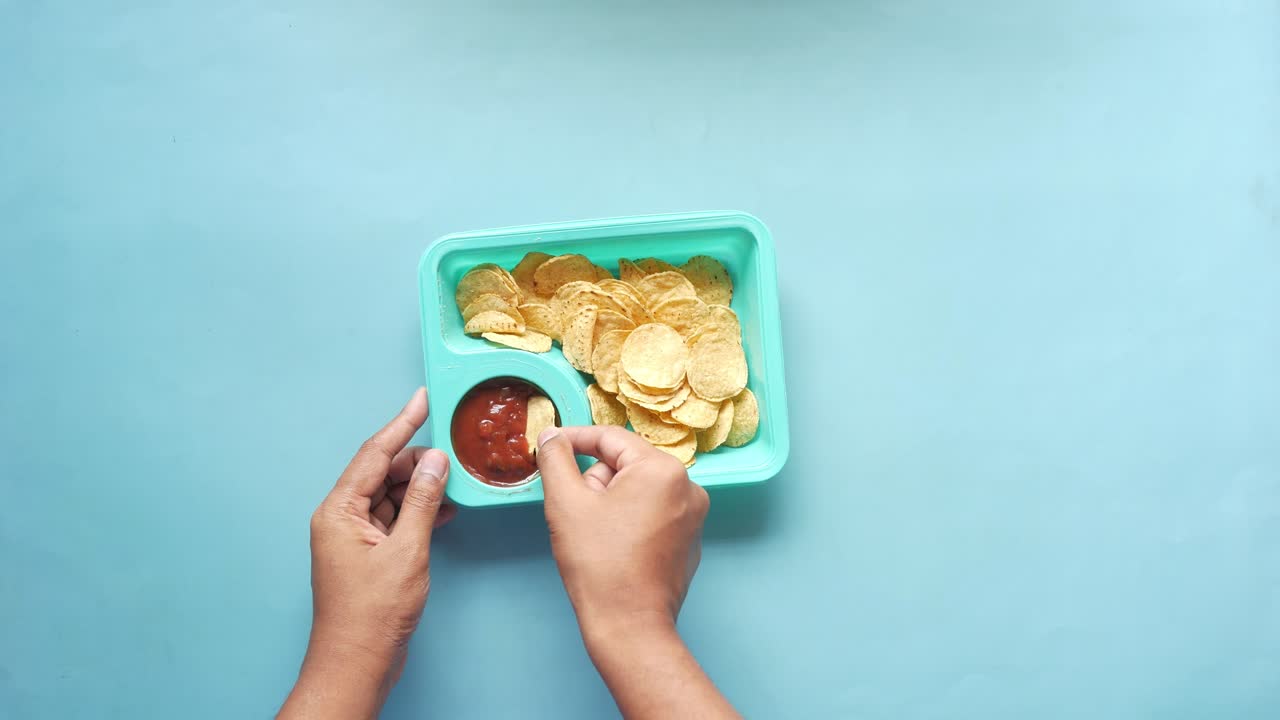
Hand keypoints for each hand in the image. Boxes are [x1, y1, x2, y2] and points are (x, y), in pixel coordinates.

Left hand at [279, 388, 455, 719]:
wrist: (357, 663)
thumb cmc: (372, 616)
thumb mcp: (407, 552)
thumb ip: (423, 502)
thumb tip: (436, 462)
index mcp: (339, 511)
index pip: (375, 454)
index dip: (402, 423)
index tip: (422, 399)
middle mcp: (341, 518)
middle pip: (382, 471)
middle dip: (418, 460)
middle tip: (452, 449)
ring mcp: (353, 536)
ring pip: (390, 494)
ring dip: (421, 487)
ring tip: (454, 478)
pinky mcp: (368, 553)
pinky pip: (394, 517)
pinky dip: (418, 510)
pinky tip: (445, 508)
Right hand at [535, 424, 708, 634]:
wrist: (630, 627)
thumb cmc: (599, 565)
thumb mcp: (566, 503)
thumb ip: (556, 460)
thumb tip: (552, 435)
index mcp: (662, 470)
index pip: (610, 438)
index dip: (574, 440)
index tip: (550, 446)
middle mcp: (687, 486)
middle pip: (625, 465)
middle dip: (595, 483)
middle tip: (577, 514)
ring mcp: (693, 515)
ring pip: (637, 490)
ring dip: (610, 503)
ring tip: (595, 536)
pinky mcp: (689, 540)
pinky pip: (653, 514)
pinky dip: (630, 522)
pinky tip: (615, 550)